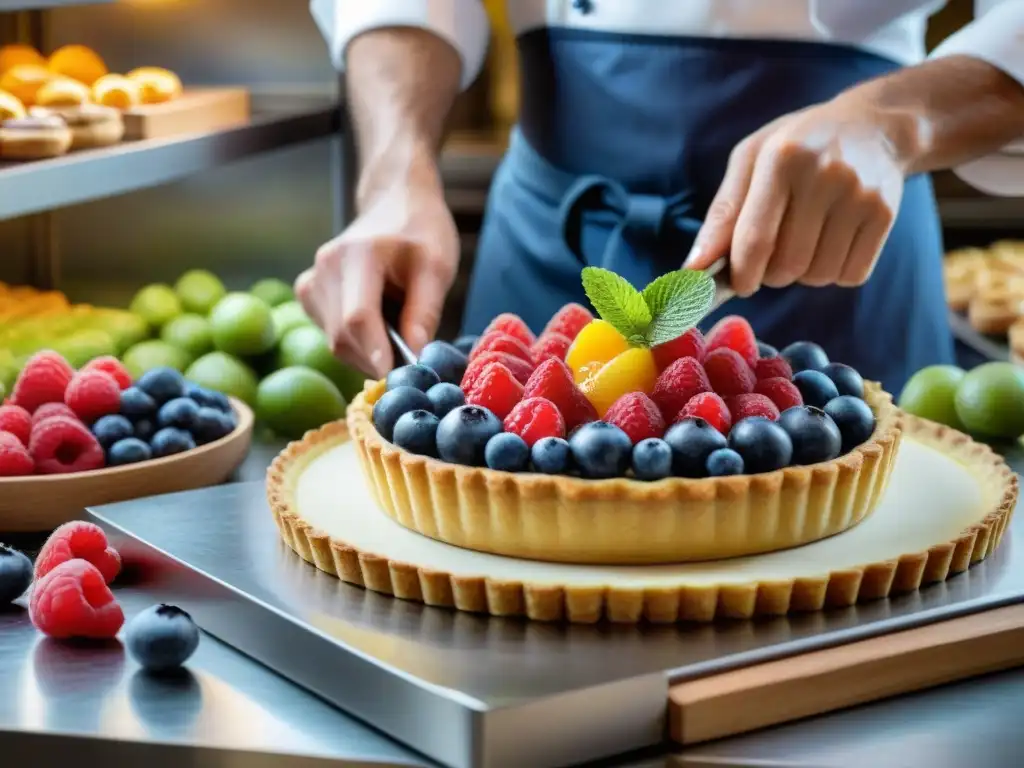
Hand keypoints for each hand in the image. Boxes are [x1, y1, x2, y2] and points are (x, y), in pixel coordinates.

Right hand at [296, 175, 457, 377]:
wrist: (394, 203)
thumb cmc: (421, 233)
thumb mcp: (437, 268)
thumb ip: (424, 312)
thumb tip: (415, 359)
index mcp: (358, 255)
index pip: (358, 317)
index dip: (376, 353)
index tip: (397, 377)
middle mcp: (325, 267)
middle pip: (344, 335)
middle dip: (377, 357)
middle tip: (411, 358)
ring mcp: (311, 280)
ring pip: (335, 341)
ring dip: (368, 351)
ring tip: (397, 327)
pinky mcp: (307, 292)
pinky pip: (330, 334)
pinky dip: (357, 342)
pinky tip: (378, 322)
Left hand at [684, 94, 905, 295]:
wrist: (874, 126)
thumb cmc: (796, 148)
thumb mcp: (751, 161)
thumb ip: (722, 214)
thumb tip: (693, 269)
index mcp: (782, 158)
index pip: (755, 239)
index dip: (742, 274)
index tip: (738, 285)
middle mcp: (825, 175)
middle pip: (787, 264)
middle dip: (771, 274)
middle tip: (771, 257)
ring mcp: (860, 195)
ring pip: (818, 275)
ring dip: (802, 274)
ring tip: (803, 242)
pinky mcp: (885, 214)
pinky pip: (851, 274)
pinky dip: (834, 273)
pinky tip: (831, 243)